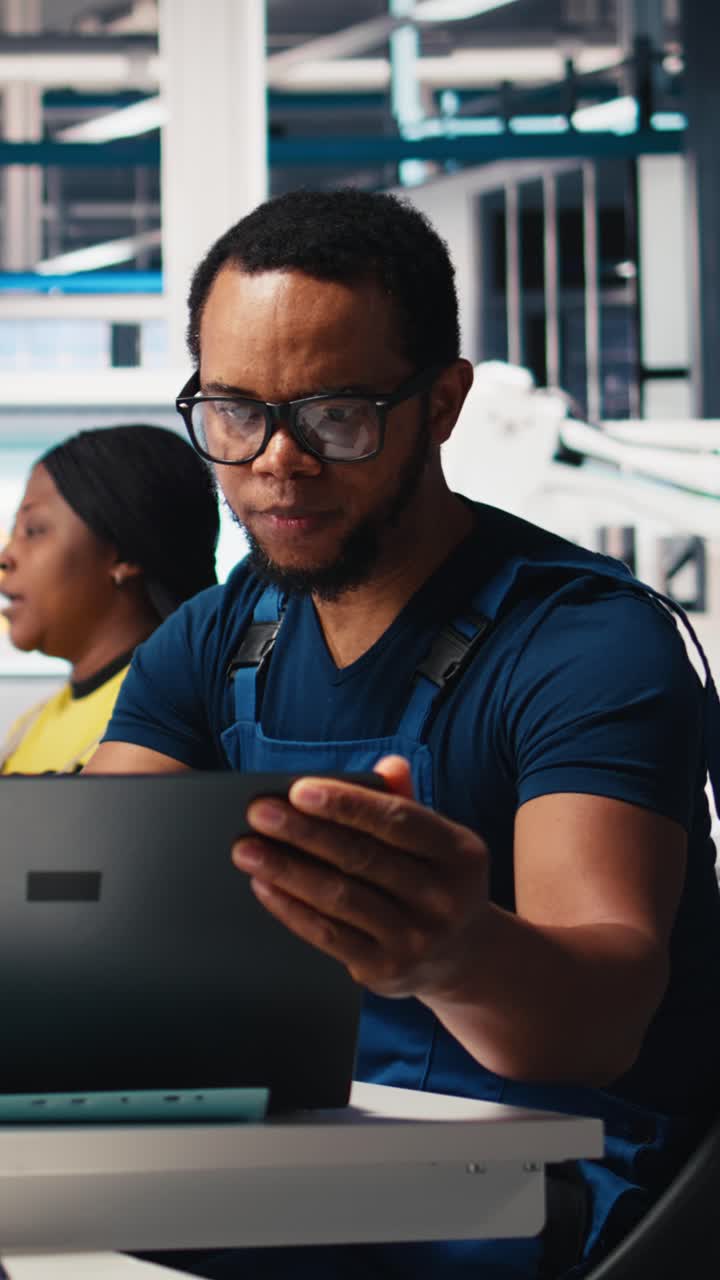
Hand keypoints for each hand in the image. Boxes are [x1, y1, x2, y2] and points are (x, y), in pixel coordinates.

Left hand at [232, 756, 489, 1000]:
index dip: (348, 804)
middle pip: (362, 857)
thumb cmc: (433, 880)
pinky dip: (291, 908)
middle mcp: (444, 898)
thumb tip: (388, 765)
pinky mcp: (386, 970)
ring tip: (246, 849)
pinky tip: (263, 886)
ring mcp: (417, 939)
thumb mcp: (435, 841)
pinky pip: (329, 935)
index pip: (398, 820)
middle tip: (257, 812)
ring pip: (340, 897)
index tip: (299, 789)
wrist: (462, 958)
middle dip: (303, 832)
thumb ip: (406, 801)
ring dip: (286, 870)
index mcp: (460, 853)